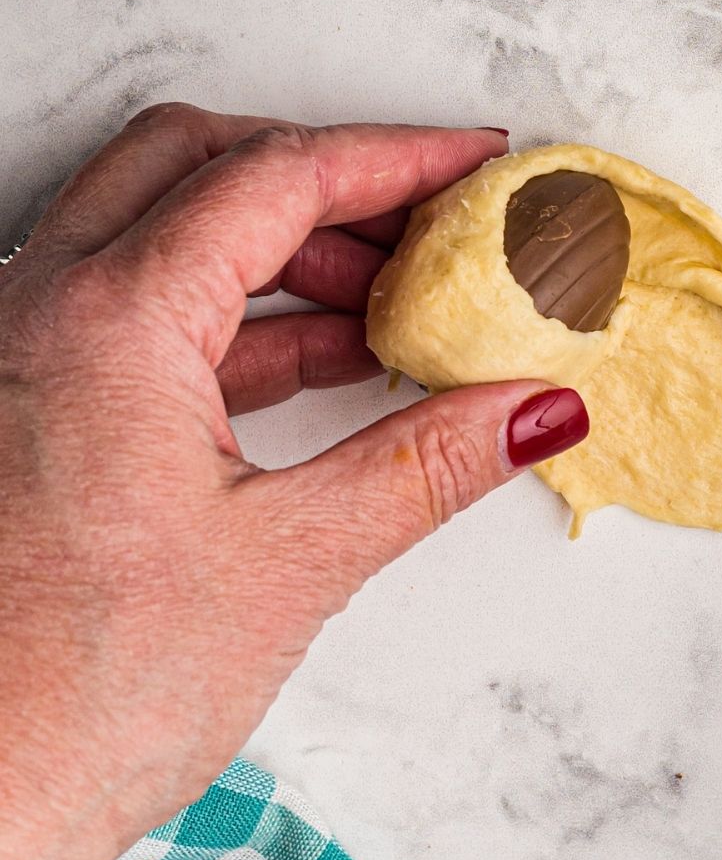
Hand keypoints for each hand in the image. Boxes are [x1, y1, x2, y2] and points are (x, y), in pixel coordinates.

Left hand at [0, 105, 588, 859]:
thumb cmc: (70, 703)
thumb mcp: (285, 566)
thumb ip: (424, 465)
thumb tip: (532, 409)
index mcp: (106, 320)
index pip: (274, 177)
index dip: (397, 156)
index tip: (478, 166)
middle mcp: (37, 311)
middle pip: (198, 164)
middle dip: (327, 179)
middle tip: (431, 223)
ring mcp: (17, 358)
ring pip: (158, 233)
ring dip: (279, 252)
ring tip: (394, 305)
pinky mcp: (22, 414)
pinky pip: (135, 316)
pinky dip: (232, 320)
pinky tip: (318, 367)